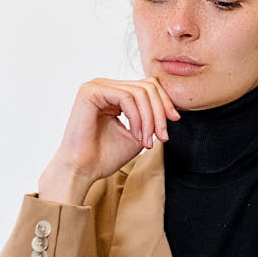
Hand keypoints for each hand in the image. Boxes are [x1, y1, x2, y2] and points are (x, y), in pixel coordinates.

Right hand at [38, 77, 179, 203]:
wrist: (82, 171)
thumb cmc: (105, 156)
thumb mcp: (137, 133)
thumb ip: (150, 118)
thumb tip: (171, 108)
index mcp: (114, 93)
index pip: (147, 86)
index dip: (164, 101)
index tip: (175, 120)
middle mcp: (104, 86)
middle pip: (147, 86)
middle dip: (160, 112)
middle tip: (162, 136)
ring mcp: (96, 86)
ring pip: (139, 92)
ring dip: (149, 119)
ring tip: (146, 141)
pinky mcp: (90, 91)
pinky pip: (126, 97)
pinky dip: (137, 118)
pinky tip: (136, 135)